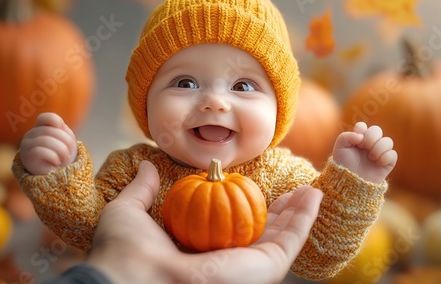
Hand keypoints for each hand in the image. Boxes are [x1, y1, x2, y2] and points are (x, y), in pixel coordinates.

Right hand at [19, 112, 76, 174]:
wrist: (61, 177)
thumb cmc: (64, 156)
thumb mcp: (67, 140)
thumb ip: (61, 129)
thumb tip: (58, 125)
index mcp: (40, 127)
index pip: (48, 118)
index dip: (60, 126)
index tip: (66, 137)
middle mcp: (30, 134)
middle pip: (50, 130)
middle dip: (66, 142)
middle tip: (69, 154)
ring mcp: (26, 145)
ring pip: (45, 140)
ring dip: (61, 150)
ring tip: (64, 159)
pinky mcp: (26, 158)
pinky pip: (40, 151)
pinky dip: (53, 157)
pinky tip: (56, 163)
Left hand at [87, 161, 322, 283]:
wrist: (138, 278)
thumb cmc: (126, 252)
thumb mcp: (130, 212)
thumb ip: (142, 190)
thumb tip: (147, 167)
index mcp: (199, 251)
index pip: (229, 226)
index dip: (244, 206)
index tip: (252, 187)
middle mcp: (226, 261)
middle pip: (262, 232)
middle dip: (280, 211)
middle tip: (292, 191)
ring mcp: (247, 266)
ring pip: (282, 235)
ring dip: (299, 212)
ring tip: (310, 190)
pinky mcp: (264, 268)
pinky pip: (292, 240)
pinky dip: (306, 217)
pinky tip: (314, 195)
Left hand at [332, 122, 396, 182]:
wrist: (349, 181)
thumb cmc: (343, 164)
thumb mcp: (340, 148)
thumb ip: (346, 136)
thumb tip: (361, 136)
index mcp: (358, 139)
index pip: (363, 126)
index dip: (361, 130)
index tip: (357, 141)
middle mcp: (369, 144)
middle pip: (377, 130)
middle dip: (371, 138)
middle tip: (364, 147)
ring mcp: (379, 152)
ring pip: (388, 141)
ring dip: (379, 148)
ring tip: (370, 157)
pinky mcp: (387, 163)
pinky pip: (393, 154)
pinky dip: (385, 157)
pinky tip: (377, 163)